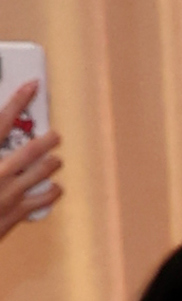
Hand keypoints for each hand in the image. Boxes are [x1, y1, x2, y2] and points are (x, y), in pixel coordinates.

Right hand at [0, 107, 58, 239]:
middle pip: (30, 149)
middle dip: (46, 140)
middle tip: (56, 135)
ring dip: (51, 165)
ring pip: (40, 174)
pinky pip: (40, 201)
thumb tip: (1, 129)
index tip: (32, 86)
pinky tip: (56, 188)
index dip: (18, 100)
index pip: (2, 120)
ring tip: (57, 160)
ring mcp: (9, 194)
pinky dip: (51, 193)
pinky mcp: (15, 215)